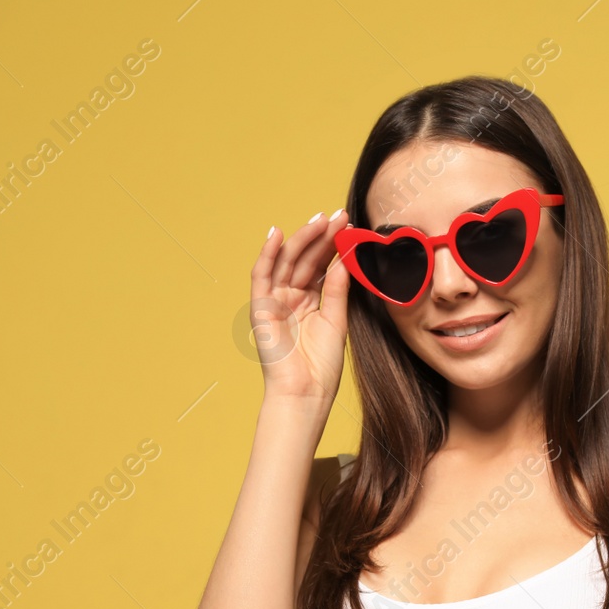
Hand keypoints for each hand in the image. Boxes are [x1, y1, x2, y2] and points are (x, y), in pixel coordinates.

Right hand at [249, 210, 350, 404]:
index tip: (348, 225)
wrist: (306, 394)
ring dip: (301, 239)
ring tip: (319, 219)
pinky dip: (266, 255)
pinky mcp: (260, 309)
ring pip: (286, 262)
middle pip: (305, 259)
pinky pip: (261, 276)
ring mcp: (275, 302)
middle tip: (337, 215)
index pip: (321, 265)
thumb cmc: (322, 366)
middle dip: (320, 236)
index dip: (333, 244)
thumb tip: (343, 258)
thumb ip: (336, 289)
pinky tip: (277, 234)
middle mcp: (291, 298)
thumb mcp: (336, 321)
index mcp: (311, 301)